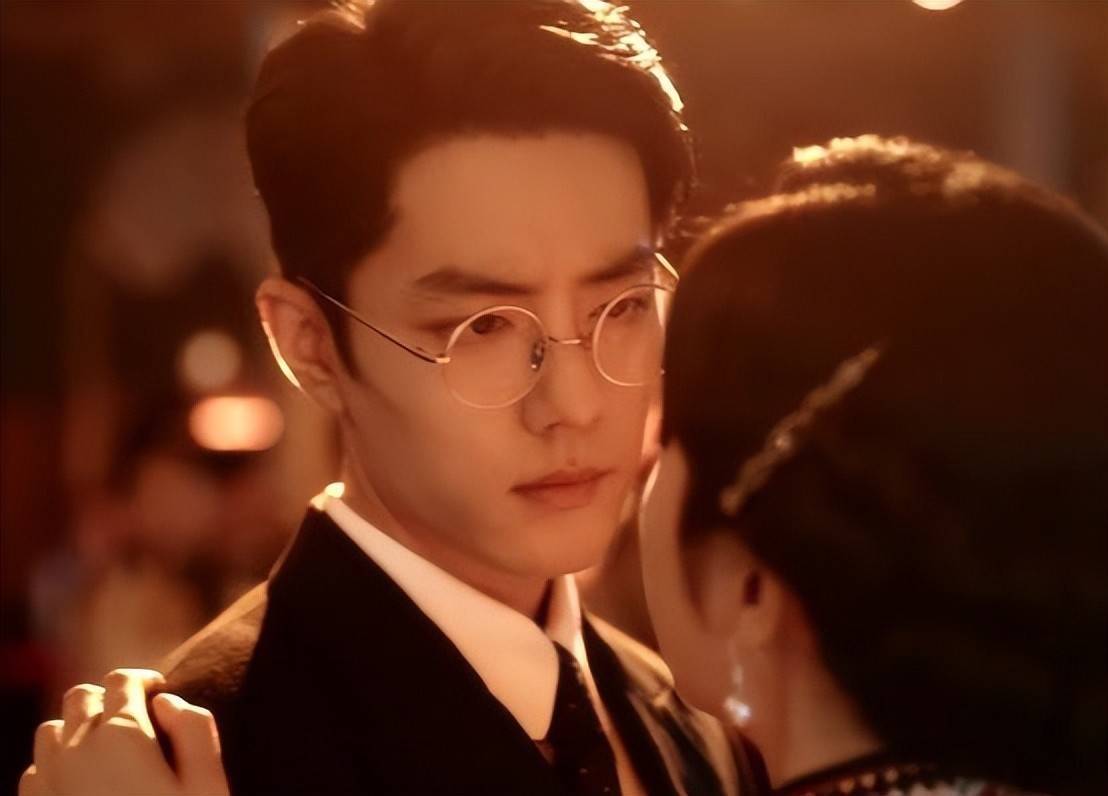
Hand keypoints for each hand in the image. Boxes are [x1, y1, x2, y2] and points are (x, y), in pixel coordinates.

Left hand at [20, 669, 229, 795]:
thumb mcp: (207, 783)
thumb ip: (194, 729)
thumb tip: (165, 702)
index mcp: (122, 734)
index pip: (123, 680)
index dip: (144, 680)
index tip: (159, 693)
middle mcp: (75, 750)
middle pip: (81, 697)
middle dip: (109, 699)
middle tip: (137, 720)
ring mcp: (47, 783)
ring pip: (51, 731)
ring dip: (77, 729)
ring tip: (106, 751)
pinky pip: (34, 771)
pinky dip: (56, 766)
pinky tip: (81, 785)